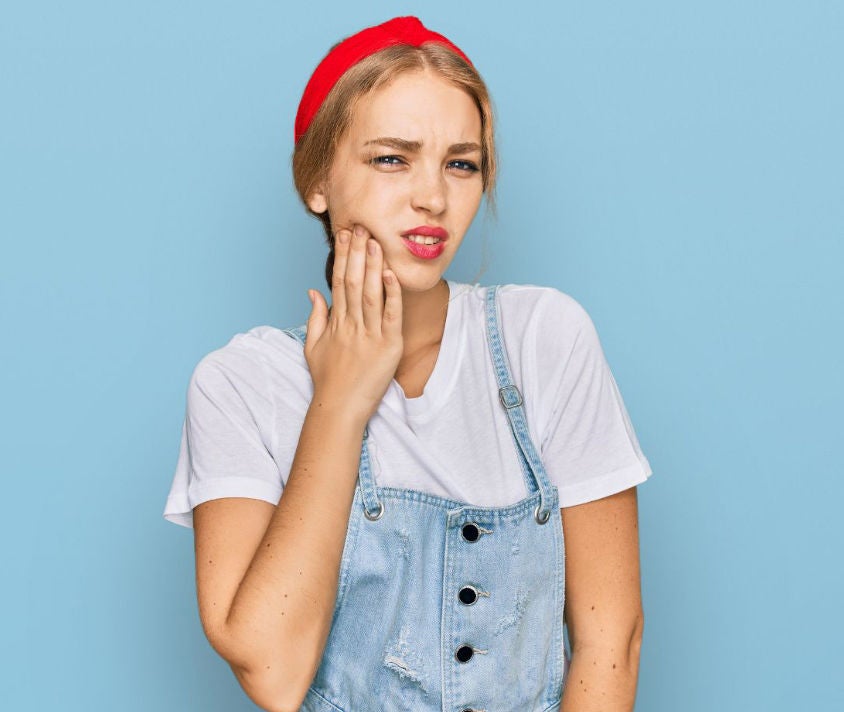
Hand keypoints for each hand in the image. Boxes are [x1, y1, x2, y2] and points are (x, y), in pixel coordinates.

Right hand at [304, 224, 402, 421]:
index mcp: (336, 323)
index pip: (338, 282)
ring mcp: (370, 335)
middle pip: (353, 281)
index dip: (343, 257)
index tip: (345, 236)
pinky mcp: (388, 346)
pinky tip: (391, 274)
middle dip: (357, 253)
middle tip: (360, 226)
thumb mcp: (313, 346)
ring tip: (375, 241)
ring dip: (373, 265)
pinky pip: (391, 315)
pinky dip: (392, 294)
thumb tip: (313, 291)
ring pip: (371, 293)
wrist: (340, 408)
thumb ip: (315, 317)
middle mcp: (351, 325)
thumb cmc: (328, 380)